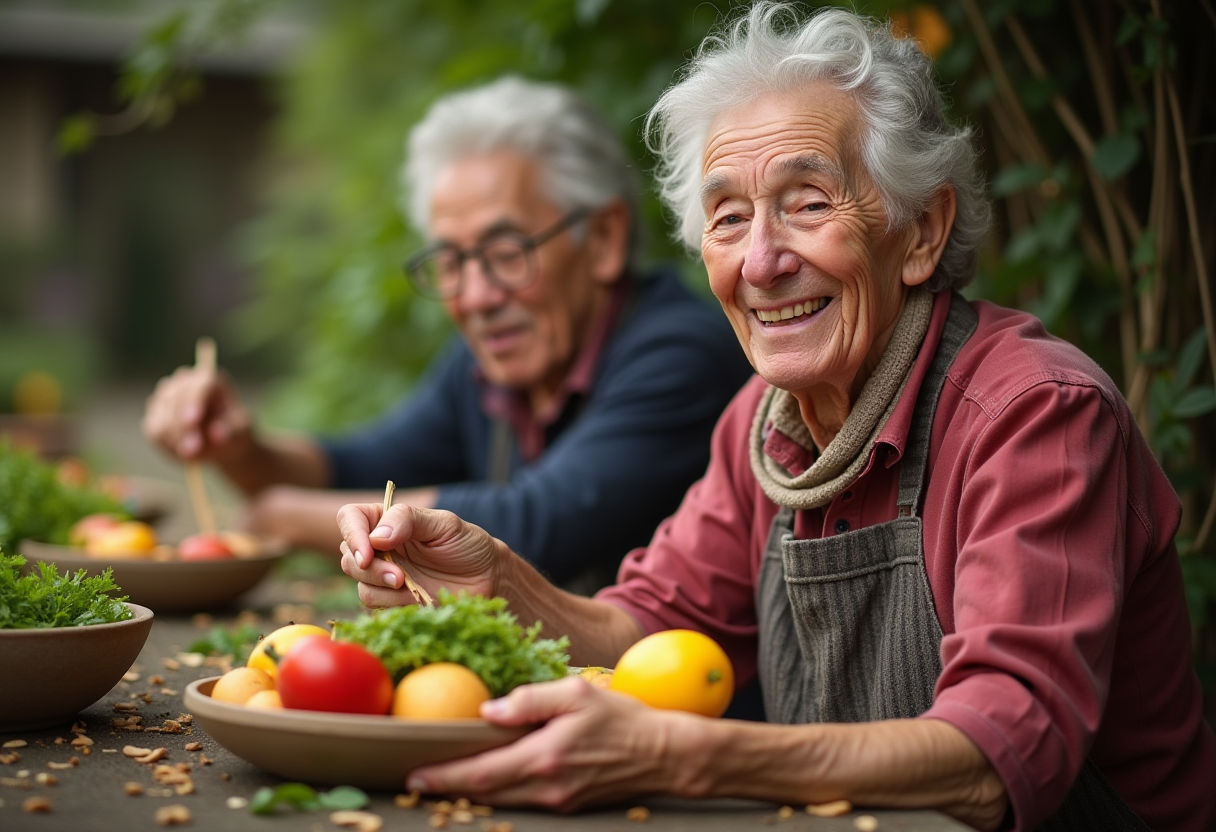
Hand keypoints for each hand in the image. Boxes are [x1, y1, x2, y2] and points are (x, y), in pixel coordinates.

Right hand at [142, 365, 251, 462]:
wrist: (221, 441)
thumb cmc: (233, 429)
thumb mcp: (240, 431)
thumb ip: (230, 432)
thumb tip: (218, 435)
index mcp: (209, 379)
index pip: (197, 387)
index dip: (193, 403)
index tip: (192, 422)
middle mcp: (183, 383)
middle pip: (174, 399)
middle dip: (182, 428)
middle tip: (192, 451)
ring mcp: (165, 397)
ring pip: (162, 417)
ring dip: (175, 440)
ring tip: (194, 456)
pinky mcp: (155, 416)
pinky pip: (154, 432)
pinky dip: (168, 446)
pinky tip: (184, 455)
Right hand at [337, 502, 500, 606]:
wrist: (488, 581)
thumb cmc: (468, 546)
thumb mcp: (445, 524)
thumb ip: (409, 520)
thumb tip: (376, 536)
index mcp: (388, 521)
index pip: (350, 518)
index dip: (353, 534)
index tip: (368, 553)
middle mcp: (380, 547)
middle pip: (349, 556)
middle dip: (369, 568)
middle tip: (398, 576)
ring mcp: (384, 574)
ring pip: (360, 583)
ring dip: (381, 587)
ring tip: (410, 585)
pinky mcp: (391, 600)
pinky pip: (375, 604)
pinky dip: (393, 603)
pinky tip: (415, 598)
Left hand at [406, 676, 695, 809]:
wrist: (664, 755)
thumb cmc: (622, 719)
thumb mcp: (577, 694)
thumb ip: (531, 700)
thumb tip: (489, 710)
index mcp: (545, 758)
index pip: (481, 774)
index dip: (444, 777)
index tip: (415, 776)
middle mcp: (547, 787)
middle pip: (484, 795)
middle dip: (448, 789)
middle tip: (416, 780)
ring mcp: (557, 801)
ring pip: (501, 802)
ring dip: (470, 793)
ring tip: (443, 779)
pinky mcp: (566, 805)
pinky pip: (522, 801)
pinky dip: (498, 793)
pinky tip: (487, 779)